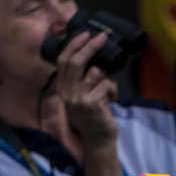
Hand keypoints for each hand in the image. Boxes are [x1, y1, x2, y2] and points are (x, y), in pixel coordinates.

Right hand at [45, 30, 118, 145]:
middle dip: (90, 46)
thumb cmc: (93, 117)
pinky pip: (106, 84)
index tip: (84, 34)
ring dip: (108, 76)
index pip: (63, 60)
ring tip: (110, 87)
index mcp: (62, 87)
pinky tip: (113, 98)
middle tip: (102, 37)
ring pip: (95, 71)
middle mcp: (66, 91)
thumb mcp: (81, 96)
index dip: (73, 45)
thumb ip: (82, 80)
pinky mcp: (89, 103)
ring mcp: (76, 97)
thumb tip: (94, 59)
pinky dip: (113, 89)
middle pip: (75, 61)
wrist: (98, 141)